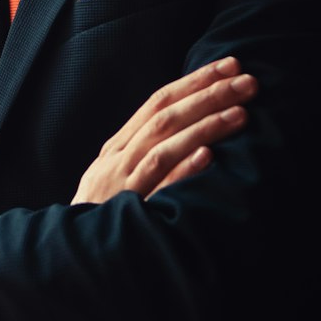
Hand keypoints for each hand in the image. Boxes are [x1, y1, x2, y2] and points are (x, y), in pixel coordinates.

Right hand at [71, 56, 256, 204]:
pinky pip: (158, 188)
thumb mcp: (115, 177)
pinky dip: (182, 170)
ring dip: (204, 127)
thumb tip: (189, 128)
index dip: (195, 81)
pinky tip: (209, 157)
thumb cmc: (103, 216)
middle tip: (247, 81)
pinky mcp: (131, 214)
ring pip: (164, 146)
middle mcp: (119, 159)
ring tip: (241, 113)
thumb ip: (145, 153)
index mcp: (118, 147)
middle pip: (165, 117)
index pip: (158, 101)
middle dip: (208, 95)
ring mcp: (123, 185)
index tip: (230, 65)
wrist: (72, 254)